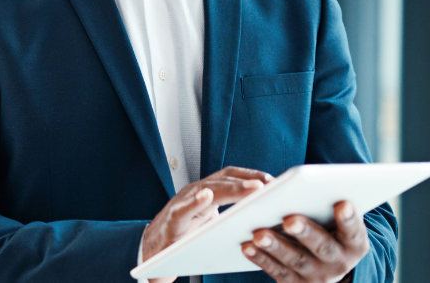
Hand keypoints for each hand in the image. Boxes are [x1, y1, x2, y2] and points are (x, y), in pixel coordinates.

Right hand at [142, 166, 273, 282]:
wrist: (153, 254)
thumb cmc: (186, 239)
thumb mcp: (212, 225)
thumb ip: (231, 216)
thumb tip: (266, 218)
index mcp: (206, 193)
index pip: (230, 176)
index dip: (252, 174)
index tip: (275, 180)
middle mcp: (194, 193)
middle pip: (222, 180)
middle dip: (247, 180)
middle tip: (269, 184)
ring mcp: (181, 204)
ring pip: (207, 191)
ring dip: (231, 189)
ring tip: (253, 188)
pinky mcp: (171, 221)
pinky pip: (182, 210)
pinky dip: (193, 202)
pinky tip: (205, 197)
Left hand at [241, 200, 369, 282]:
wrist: (324, 267)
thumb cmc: (328, 230)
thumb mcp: (336, 222)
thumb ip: (328, 206)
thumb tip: (307, 184)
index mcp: (353, 244)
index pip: (354, 231)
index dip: (350, 219)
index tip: (343, 203)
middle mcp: (338, 263)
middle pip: (323, 247)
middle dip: (307, 233)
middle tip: (290, 220)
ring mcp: (316, 275)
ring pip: (296, 260)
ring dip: (276, 246)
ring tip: (259, 234)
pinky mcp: (294, 282)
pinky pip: (276, 271)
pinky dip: (261, 258)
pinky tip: (247, 246)